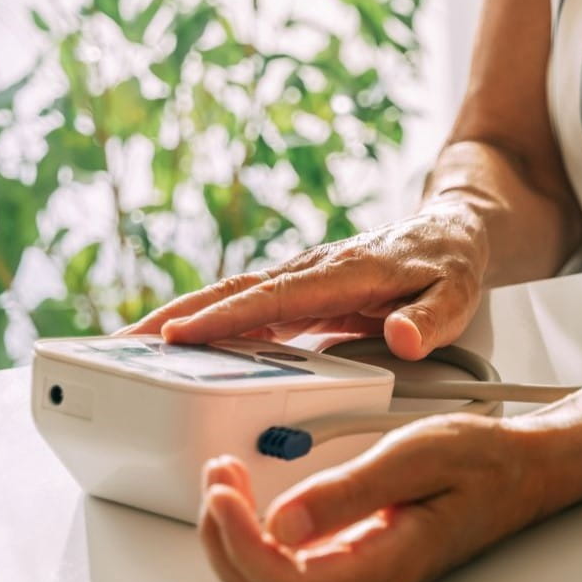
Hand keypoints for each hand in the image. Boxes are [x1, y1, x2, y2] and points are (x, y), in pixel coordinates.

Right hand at [124, 202, 489, 359]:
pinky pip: (246, 308)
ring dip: (180, 320)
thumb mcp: (458, 295)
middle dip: (177, 317)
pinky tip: (175, 349)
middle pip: (235, 292)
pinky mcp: (298, 291)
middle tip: (123, 346)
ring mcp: (301, 279)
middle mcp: (313, 270)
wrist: (451, 231)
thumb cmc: (451, 265)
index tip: (181, 337)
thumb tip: (404, 339)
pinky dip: (207, 324)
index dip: (227, 318)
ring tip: (127, 350)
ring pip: (232, 297)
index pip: (277, 297)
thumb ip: (432, 319)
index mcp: (346, 271)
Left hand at [198, 413, 547, 581]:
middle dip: (226, 539)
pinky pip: (286, 568)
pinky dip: (253, 535)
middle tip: (219, 478)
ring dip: (233, 539)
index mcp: (386, 565)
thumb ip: (350, 490)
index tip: (226, 492)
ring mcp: (358, 577)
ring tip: (226, 483)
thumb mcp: (416, 455)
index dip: (242, 543)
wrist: (523, 468)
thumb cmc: (484, 461)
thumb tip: (283, 519)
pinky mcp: (351, 561)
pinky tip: (250, 499)